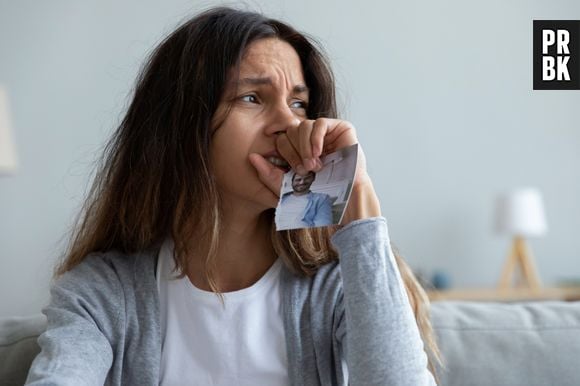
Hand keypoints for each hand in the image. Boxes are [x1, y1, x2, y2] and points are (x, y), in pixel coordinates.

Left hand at [249, 118, 380, 223]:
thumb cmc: (319, 193)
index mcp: (298, 148)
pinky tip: (319, 153)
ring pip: (303, 125)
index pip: (281, 139)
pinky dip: (315, 139)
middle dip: (295, 152)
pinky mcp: (341, 128)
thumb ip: (267, 173)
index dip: (285, 154)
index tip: (295, 171)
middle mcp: (311, 138)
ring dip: (305, 147)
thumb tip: (251, 157)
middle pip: (290, 130)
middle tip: (306, 170)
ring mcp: (326, 132)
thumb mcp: (287, 186)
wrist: (343, 197)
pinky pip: (319, 123)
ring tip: (314, 165)